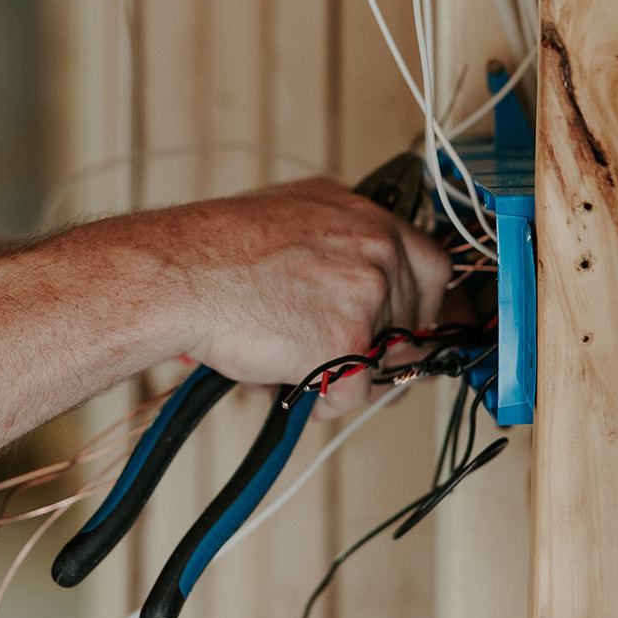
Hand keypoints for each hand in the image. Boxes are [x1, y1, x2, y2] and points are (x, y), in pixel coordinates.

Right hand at [144, 177, 450, 414]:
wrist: (183, 273)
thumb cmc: (218, 251)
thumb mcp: (294, 219)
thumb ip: (340, 246)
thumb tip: (362, 287)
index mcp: (366, 217)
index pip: (435, 267)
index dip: (424, 307)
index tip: (414, 330)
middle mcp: (377, 249)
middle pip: (414, 324)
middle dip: (376, 352)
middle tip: (333, 359)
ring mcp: (370, 294)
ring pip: (381, 364)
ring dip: (339, 376)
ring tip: (287, 358)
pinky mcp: (350, 341)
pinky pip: (351, 394)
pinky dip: (317, 400)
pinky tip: (279, 373)